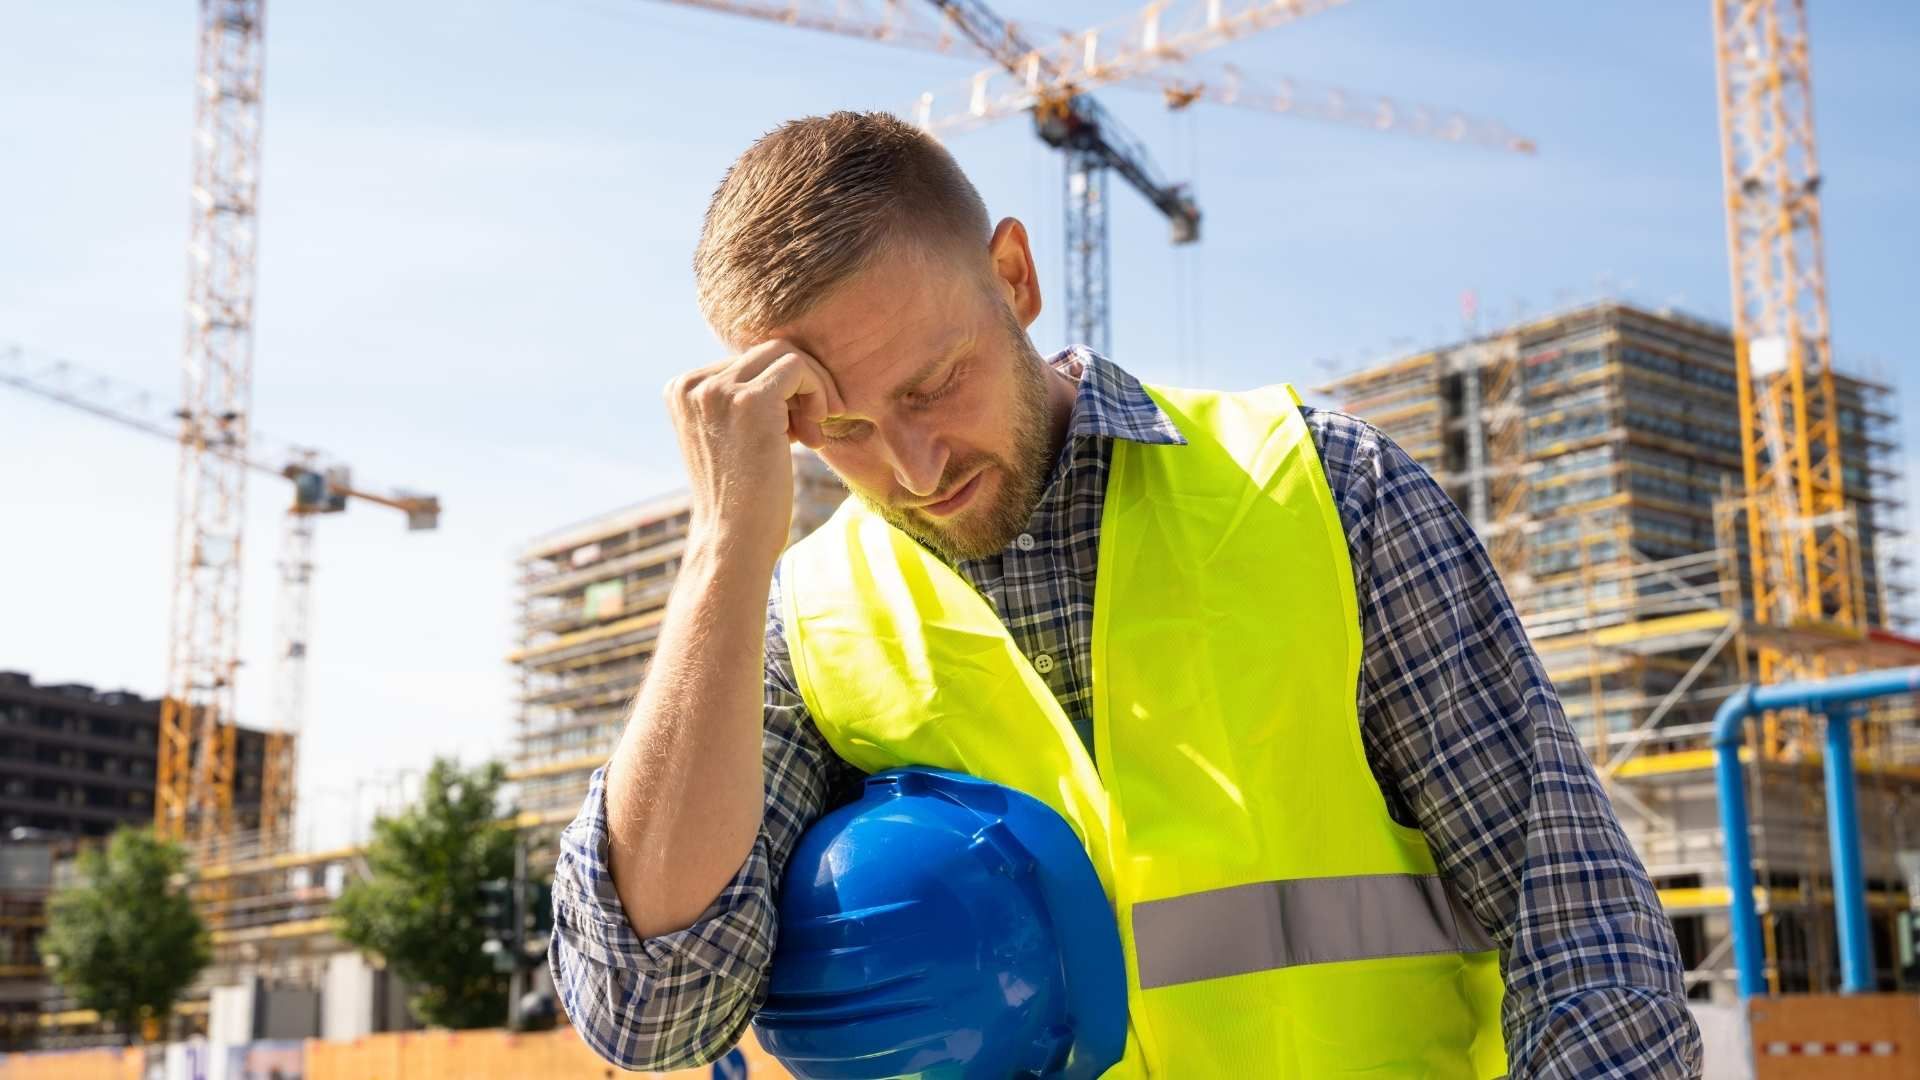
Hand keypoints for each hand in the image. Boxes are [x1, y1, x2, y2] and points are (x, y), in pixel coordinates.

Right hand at [664, 339, 842, 571]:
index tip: (792, 433)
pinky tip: (815, 435)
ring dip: (813, 390)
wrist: (734, 541)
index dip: (780, 391)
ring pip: (787, 355)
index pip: (746, 360)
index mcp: (682, 389)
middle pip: (767, 351)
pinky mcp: (750, 401)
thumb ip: (743, 398)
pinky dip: (819, 393)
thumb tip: (788, 361)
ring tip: (814, 435)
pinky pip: (799, 368)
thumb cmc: (742, 498)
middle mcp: (692, 384)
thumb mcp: (732, 436)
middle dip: (800, 387)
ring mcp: (718, 390)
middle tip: (811, 432)